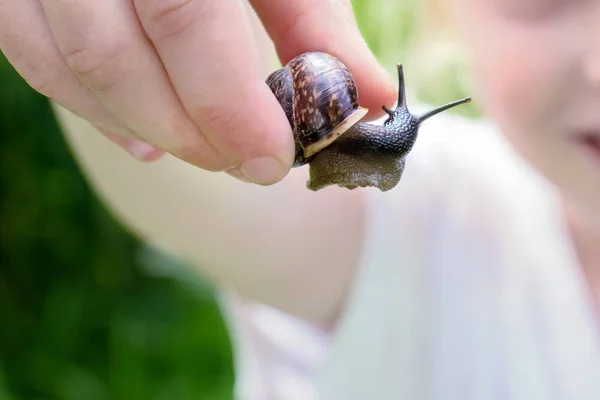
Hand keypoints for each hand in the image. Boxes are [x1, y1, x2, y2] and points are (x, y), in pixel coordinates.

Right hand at [0, 0, 395, 184]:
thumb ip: (319, 27)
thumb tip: (372, 99)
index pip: (184, 16)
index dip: (225, 103)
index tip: (272, 161)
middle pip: (116, 53)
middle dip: (188, 130)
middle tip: (246, 165)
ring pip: (71, 63)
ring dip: (145, 128)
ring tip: (207, 154)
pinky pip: (32, 55)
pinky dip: (91, 111)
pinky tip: (144, 143)